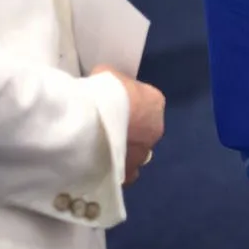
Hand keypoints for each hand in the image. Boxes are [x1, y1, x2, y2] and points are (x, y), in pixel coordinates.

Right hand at [93, 66, 165, 184]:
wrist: (92, 122)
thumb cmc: (103, 93)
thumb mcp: (107, 75)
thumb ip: (112, 82)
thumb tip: (106, 87)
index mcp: (155, 102)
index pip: (147, 101)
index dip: (129, 103)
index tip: (113, 105)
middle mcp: (156, 129)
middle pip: (143, 129)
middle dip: (128, 129)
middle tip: (106, 128)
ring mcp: (143, 153)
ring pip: (136, 152)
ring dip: (123, 151)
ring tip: (101, 148)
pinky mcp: (129, 172)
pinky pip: (124, 173)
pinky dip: (115, 170)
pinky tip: (100, 165)